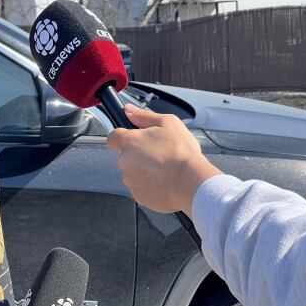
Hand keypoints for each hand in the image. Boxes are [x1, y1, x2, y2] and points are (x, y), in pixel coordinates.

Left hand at [106, 104, 222, 216]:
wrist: (193, 183)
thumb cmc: (182, 153)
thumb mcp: (168, 123)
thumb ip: (144, 116)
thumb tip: (128, 110)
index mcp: (129, 142)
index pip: (112, 137)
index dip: (122, 137)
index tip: (135, 140)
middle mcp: (125, 161)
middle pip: (125, 156)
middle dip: (138, 156)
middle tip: (159, 155)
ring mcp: (130, 180)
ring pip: (133, 173)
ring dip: (143, 171)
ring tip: (164, 170)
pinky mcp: (138, 196)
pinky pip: (140, 189)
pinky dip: (149, 186)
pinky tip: (164, 182)